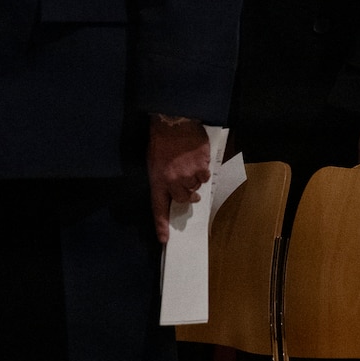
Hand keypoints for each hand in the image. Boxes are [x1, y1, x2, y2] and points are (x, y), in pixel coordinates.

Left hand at [149, 115, 211, 242]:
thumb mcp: (154, 162)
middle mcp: (173, 181)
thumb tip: (178, 194)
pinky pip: (205, 176)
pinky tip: (196, 159)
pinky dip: (203, 170)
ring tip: (188, 163)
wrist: (173, 121)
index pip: (158, 208)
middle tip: (185, 182)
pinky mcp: (202, 166)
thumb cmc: (161, 141)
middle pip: (184, 198)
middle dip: (186, 193)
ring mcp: (189, 174)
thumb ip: (164, 180)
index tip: (164, 239)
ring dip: (194, 179)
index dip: (161, 225)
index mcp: (158, 180)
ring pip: (196, 187)